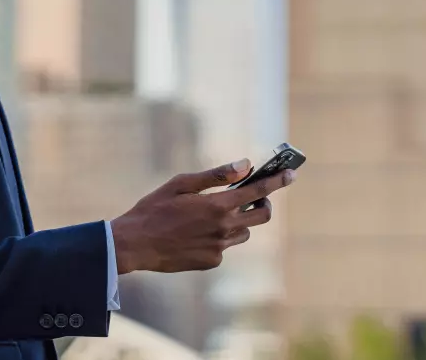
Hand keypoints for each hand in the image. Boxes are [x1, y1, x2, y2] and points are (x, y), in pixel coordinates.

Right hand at [110, 159, 296, 273]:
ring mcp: (219, 248)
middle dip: (264, 204)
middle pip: (261, 216)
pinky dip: (218, 236)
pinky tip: (195, 233)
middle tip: (255, 197)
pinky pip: (225, 246)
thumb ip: (216, 175)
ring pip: (243, 232)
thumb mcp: (182, 184)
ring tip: (214, 213)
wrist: (135, 244)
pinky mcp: (212, 261)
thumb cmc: (154, 209)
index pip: (257, 191)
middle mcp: (223, 228)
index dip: (277, 181)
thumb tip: (245, 164)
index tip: (290, 174)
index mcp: (217, 205)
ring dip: (238, 220)